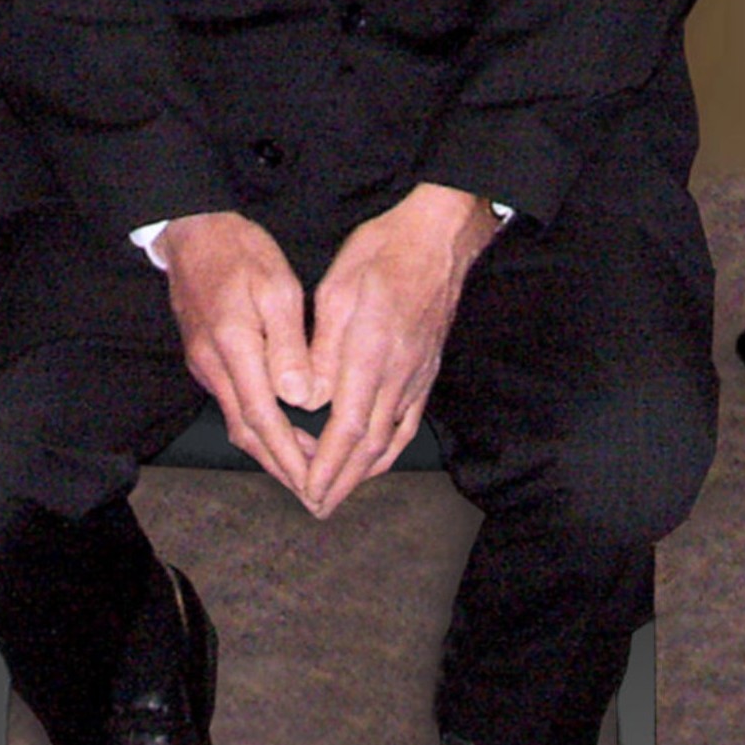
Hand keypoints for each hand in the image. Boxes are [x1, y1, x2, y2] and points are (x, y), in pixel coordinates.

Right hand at [157, 210, 323, 498]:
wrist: (192, 229)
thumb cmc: (241, 251)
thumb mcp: (276, 288)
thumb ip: (289, 345)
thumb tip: (300, 397)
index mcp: (234, 349)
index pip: (263, 419)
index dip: (289, 456)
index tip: (313, 483)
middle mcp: (213, 365)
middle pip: (247, 433)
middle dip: (280, 466)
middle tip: (313, 491)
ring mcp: (204, 363)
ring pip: (237, 421)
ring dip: (269, 449)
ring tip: (305, 466)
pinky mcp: (203, 356)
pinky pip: (232, 403)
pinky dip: (258, 425)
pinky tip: (282, 426)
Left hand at [294, 184, 498, 518]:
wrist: (438, 237)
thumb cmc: (383, 252)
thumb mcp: (337, 289)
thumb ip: (321, 349)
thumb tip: (306, 398)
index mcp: (372, 352)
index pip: (349, 426)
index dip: (328, 465)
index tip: (309, 489)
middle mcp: (399, 373)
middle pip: (371, 445)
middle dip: (342, 482)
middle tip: (317, 507)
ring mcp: (418, 375)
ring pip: (392, 439)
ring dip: (364, 473)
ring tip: (339, 493)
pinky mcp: (428, 371)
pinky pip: (409, 422)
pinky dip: (390, 449)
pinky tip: (376, 459)